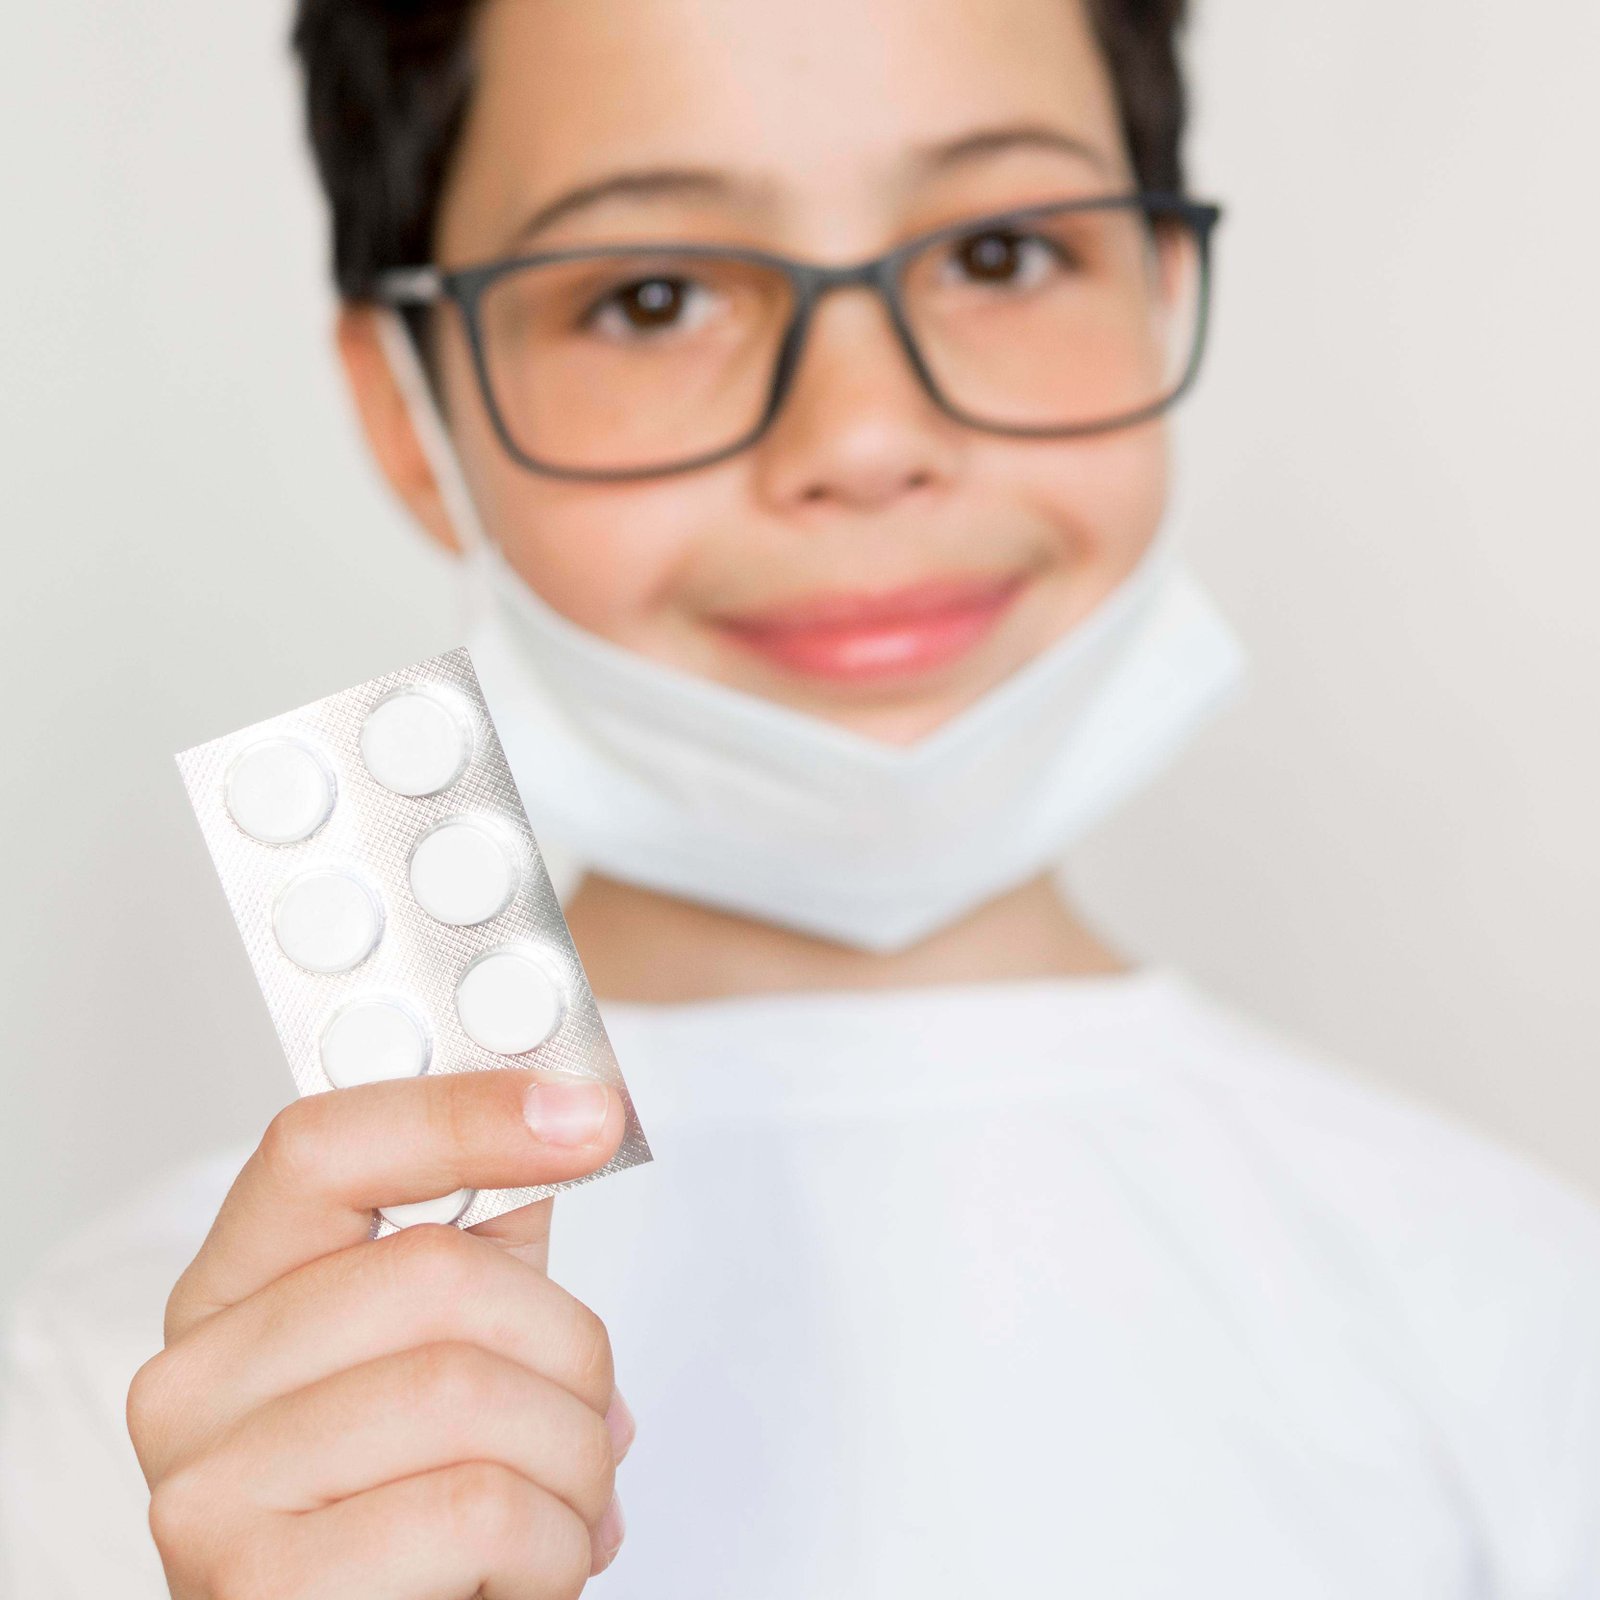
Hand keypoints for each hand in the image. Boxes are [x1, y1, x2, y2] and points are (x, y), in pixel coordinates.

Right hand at [127, 1069, 632, 1598]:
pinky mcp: (260, 1593)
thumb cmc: (414, 1505)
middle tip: (595, 1414)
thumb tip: (568, 1113)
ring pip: (470, 1393)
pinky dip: (553, 1549)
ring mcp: (207, 1492)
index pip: (322, 1149)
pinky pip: (476, 1512)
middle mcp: (192, 1382)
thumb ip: (487, 1235)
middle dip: (570, 1349)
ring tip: (566, 1508)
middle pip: (437, 1272)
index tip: (587, 1112)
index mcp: (231, 1293)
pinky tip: (526, 1572)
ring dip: (574, 1462)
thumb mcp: (446, 1347)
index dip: (463, 1114)